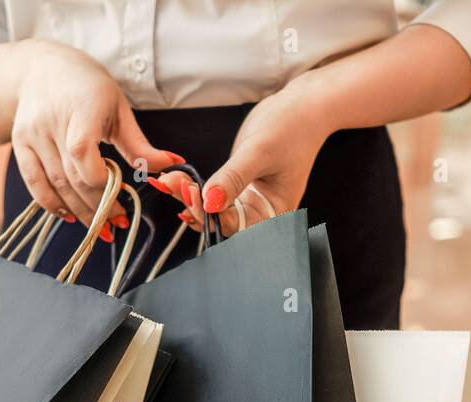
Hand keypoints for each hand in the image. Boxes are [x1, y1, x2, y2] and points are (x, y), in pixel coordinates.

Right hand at [11, 42, 180, 238]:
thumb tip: (173, 164)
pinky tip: (69, 215)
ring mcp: (31, 134)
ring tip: (99, 227)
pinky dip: (51, 204)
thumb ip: (139, 144)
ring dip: (79, 211)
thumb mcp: (118, 109)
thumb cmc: (88, 88)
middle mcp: (51, 121)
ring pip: (55, 184)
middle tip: (117, 222)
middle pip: (72, 177)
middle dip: (97, 206)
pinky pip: (34, 182)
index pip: (82, 153)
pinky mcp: (19, 143)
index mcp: (81, 107)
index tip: (122, 196)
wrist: (41, 68)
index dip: (102, 181)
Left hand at [151, 77, 332, 235]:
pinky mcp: (237, 187)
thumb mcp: (260, 152)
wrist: (301, 107)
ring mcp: (248, 200)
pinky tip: (178, 180)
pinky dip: (195, 187)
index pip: (237, 226)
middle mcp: (261, 211)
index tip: (191, 194)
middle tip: (172, 184)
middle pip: (221, 221)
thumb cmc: (292, 127)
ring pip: (213, 209)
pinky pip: (213, 194)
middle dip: (195, 206)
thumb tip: (210, 203)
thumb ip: (234, 179)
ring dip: (189, 197)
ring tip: (169, 180)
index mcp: (275, 212)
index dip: (211, 214)